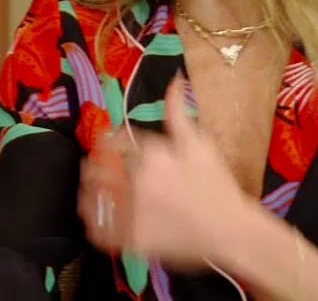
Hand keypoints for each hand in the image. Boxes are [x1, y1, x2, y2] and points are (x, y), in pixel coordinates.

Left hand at [78, 73, 252, 269]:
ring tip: (86, 193)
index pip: (116, 142)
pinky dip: (95, 224)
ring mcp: (134, 211)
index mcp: (150, 154)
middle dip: (93, 166)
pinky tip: (93, 220)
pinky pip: (103, 232)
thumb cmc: (217, 184)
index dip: (108, 141)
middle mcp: (137, 180)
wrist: (230, 229)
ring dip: (88, 193)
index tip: (105, 143)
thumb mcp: (200, 142)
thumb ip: (179, 111)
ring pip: (96, 200)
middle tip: (89, 167)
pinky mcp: (135, 238)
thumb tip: (174, 79)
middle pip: (100, 169)